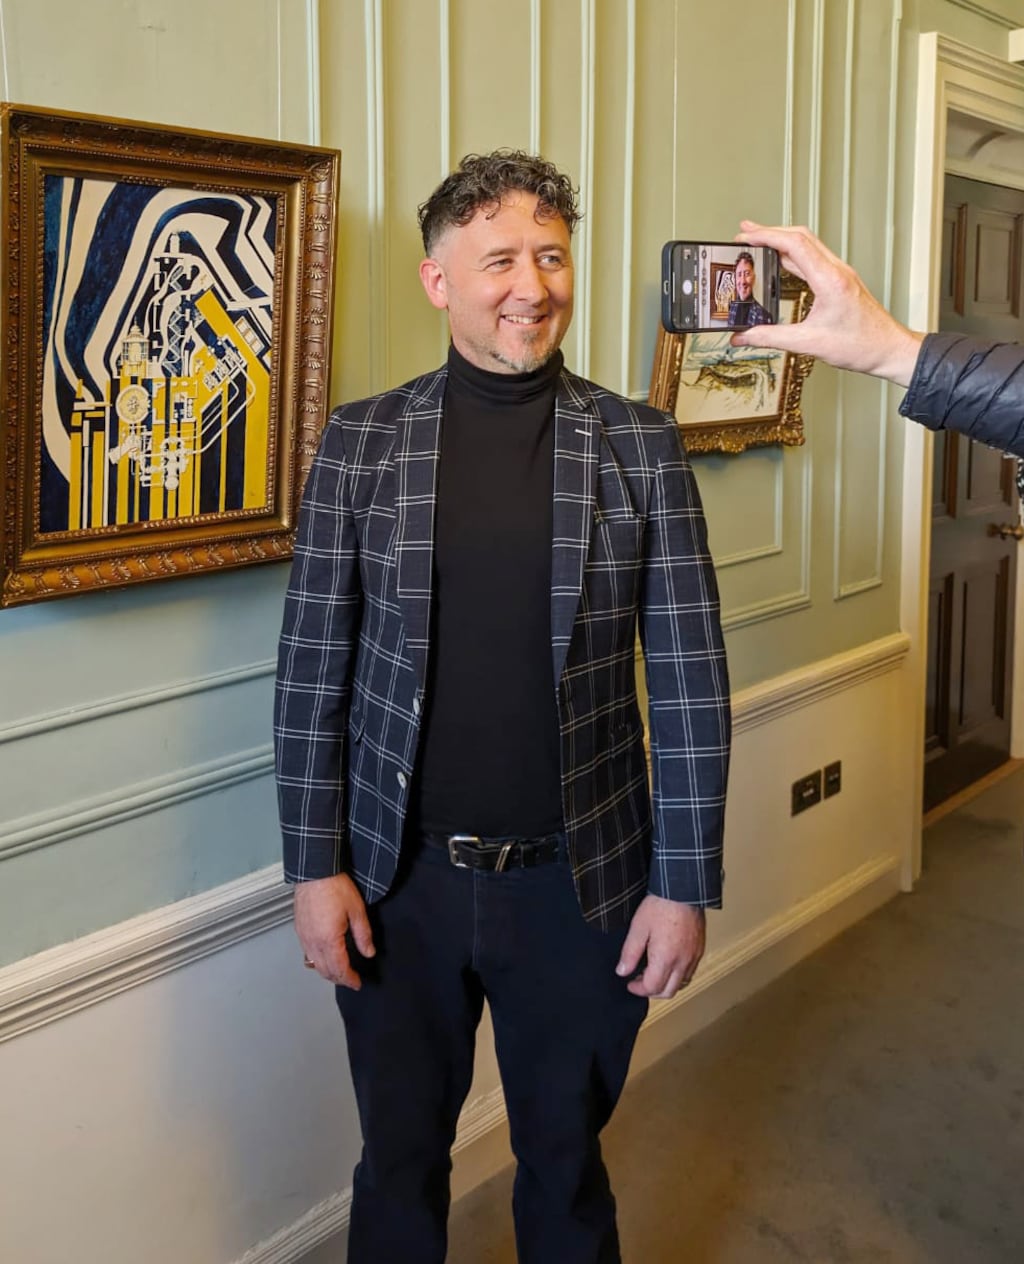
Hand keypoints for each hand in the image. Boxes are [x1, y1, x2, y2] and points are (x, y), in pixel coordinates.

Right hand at [294, 873, 374, 989]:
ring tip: (339, 972)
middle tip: (350, 980)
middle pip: (325, 971)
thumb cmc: (334, 886)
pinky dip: (316, 961)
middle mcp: (313, 942)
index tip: (357, 983)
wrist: (315, 871)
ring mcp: (304, 936)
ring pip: (314, 964)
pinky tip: (324, 957)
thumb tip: (368, 952)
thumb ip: (363, 935)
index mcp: (329, 940)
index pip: (340, 969)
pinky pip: (307, 953)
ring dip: (327, 972)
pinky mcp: (299, 929)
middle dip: (339, 979)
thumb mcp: (357, 910)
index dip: (349, 979)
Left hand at [616, 896, 705, 998]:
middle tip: (640, 981)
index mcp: (665, 959)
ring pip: (681, 984)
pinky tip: (669, 963)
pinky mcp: (699, 949)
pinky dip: (678, 975)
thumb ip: (630, 953)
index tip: (630, 983)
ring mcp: (693, 956)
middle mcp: (682, 962)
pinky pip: (690, 971)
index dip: (638, 990)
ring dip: (666, 984)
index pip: (652, 988)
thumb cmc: (660, 906)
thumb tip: (622, 971)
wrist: (682, 890)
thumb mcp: (638, 928)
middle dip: (652, 991)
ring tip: (654, 972)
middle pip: (668, 992)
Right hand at [729, 221, 923, 387]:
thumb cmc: (862, 345)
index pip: (794, 244)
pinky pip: (814, 258)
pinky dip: (793, 254)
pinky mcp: (841, 280)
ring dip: (782, 240)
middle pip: (800, 236)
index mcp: (829, 279)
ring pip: (808, 244)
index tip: (746, 235)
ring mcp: (840, 273)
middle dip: (770, 231)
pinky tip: (781, 261)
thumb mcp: (808, 343)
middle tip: (746, 232)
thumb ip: (770, 338)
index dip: (766, 236)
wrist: (888, 350)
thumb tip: (743, 337)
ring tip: (758, 242)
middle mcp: (836, 270)